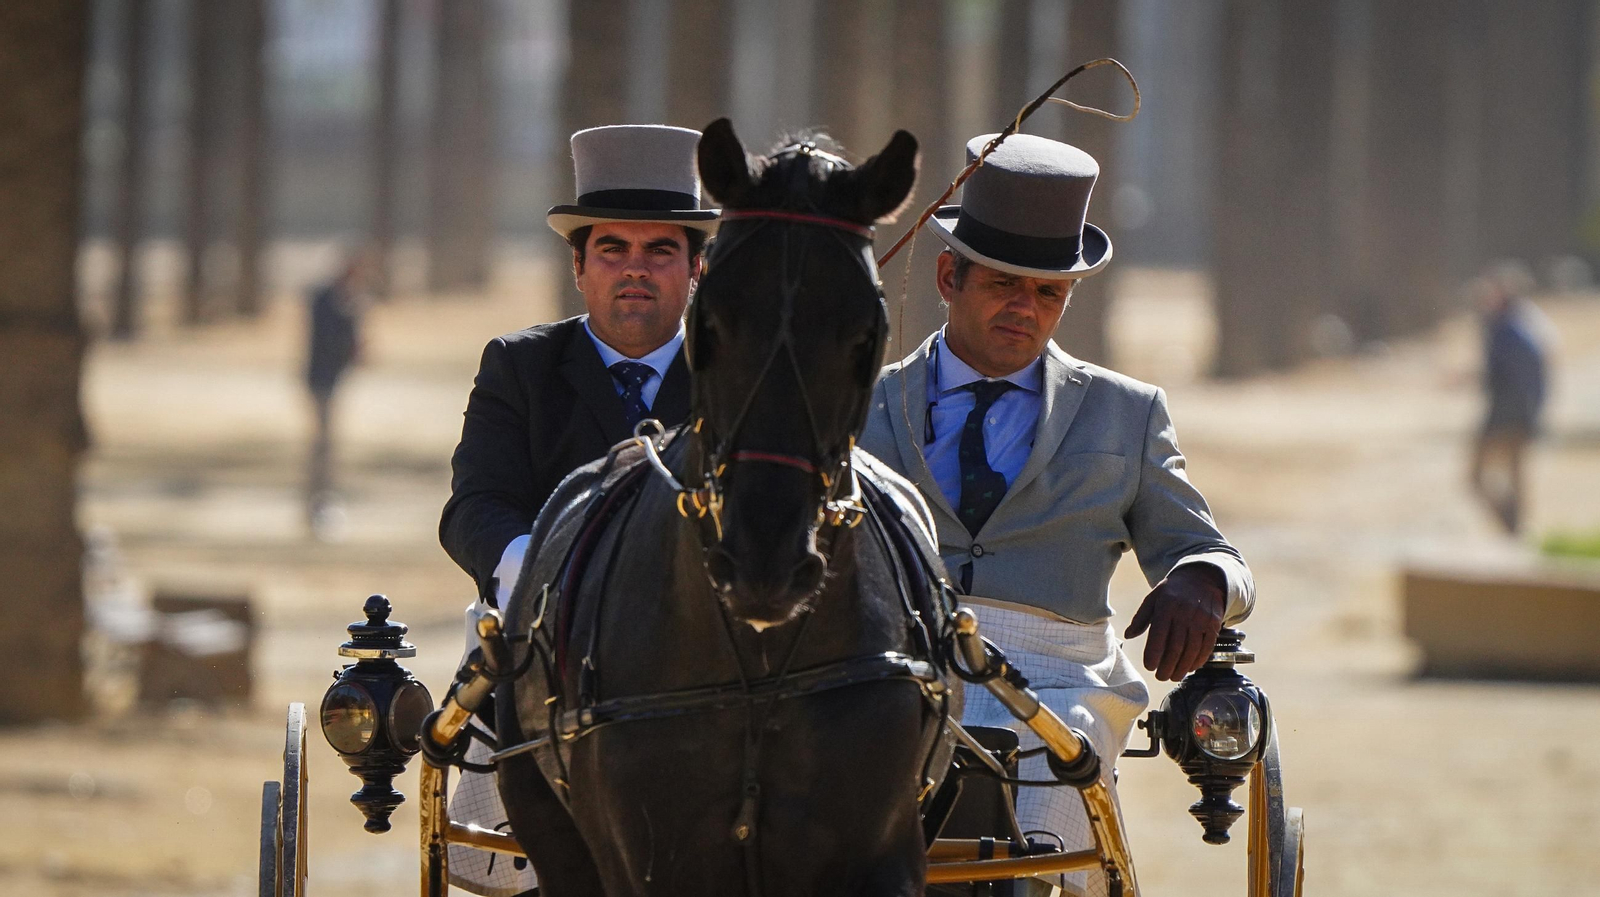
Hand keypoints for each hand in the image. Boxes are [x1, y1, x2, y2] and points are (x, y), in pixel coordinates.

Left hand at [1124, 564, 1226, 681]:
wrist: (1201, 579)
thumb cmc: (1172, 592)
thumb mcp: (1153, 598)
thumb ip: (1140, 618)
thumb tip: (1128, 635)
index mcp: (1166, 606)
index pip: (1158, 635)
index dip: (1154, 654)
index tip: (1149, 667)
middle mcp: (1185, 612)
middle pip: (1176, 646)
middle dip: (1168, 665)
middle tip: (1161, 677)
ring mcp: (1201, 618)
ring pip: (1192, 649)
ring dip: (1183, 667)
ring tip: (1174, 677)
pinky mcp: (1214, 623)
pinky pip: (1207, 646)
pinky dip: (1198, 660)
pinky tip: (1190, 668)